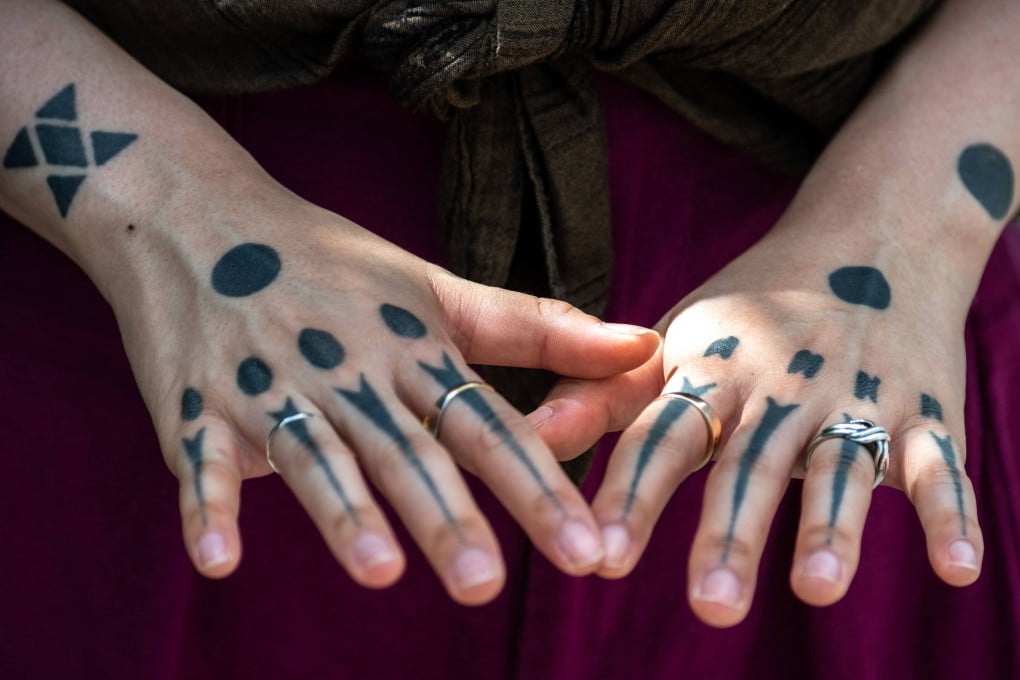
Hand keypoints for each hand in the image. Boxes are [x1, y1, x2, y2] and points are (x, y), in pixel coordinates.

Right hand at [104, 176, 658, 604]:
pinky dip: (207, 509)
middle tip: (486, 582)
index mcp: (411, 347)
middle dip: (446, 516)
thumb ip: (539, 328)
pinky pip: (201, 461)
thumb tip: (644, 345)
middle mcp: (348, 370)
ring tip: (380, 571)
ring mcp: (268, 386)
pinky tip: (219, 562)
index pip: (484, 424)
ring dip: (344, 513)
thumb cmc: (333, 263)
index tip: (585, 549)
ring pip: (313, 455)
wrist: (200, 216)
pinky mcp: (197, 404)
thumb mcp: (438, 288)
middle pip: (405, 450)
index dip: (535, 485)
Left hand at [531, 219, 982, 625]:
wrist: (871, 235)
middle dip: (730, 532)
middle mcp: (781, 383)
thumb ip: (608, 396)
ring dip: (831, 527)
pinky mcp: (926, 409)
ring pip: (841, 465)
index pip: (662, 437)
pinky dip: (951, 513)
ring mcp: (857, 394)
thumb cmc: (754, 309)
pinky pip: (941, 465)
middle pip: (750, 463)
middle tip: (710, 603)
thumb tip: (530, 435)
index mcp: (713, 369)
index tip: (601, 558)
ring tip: (815, 590)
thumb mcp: (680, 340)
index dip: (631, 494)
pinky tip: (957, 569)